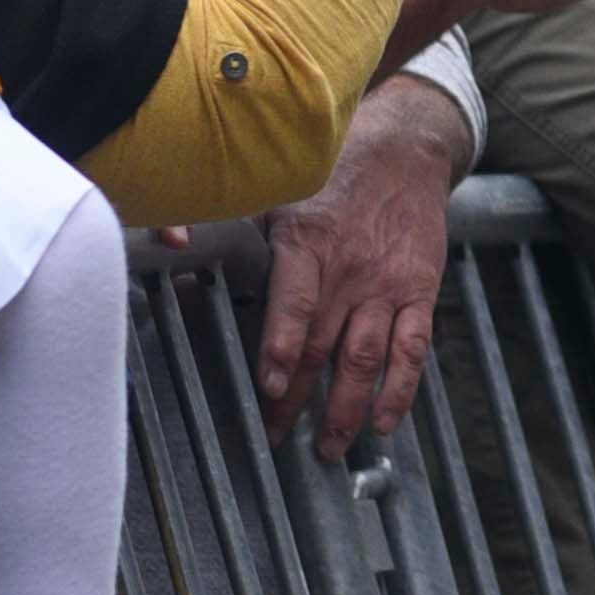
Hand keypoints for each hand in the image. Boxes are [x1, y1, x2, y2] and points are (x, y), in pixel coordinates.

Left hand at [257, 72, 467, 456]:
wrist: (405, 148)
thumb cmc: (331, 174)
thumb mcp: (275, 194)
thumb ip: (231, 232)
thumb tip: (175, 255)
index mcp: (307, 243)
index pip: (296, 304)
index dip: (283, 349)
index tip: (271, 388)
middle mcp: (350, 269)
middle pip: (324, 346)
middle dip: (299, 401)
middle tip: (276, 439)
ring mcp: (388, 284)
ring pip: (367, 358)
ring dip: (347, 409)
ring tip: (328, 447)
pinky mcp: (420, 291)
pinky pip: (413, 349)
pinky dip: (400, 390)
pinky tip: (384, 423)